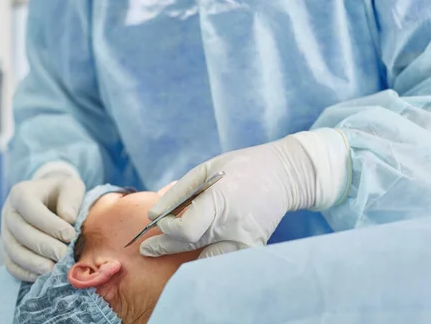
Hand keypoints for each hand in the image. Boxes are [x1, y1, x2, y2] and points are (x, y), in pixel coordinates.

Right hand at [1, 172, 84, 280]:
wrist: (50, 198)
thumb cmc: (62, 192)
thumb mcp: (71, 187)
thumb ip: (71, 198)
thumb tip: (68, 218)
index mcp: (21, 193)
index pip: (30, 209)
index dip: (49, 224)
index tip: (69, 234)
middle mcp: (9, 212)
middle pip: (20, 232)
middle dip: (43, 246)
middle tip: (63, 255)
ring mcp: (6, 232)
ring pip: (13, 251)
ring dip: (33, 262)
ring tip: (53, 269)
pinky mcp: (8, 250)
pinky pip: (11, 264)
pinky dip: (25, 272)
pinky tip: (42, 276)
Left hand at [140, 129, 348, 258]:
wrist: (283, 175)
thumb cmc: (240, 168)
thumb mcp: (205, 170)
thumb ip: (177, 194)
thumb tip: (151, 216)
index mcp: (221, 202)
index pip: (185, 230)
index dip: (167, 229)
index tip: (162, 221)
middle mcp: (233, 226)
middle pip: (190, 249)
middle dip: (164, 249)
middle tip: (147, 249)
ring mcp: (246, 241)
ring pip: (206, 263)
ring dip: (185, 260)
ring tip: (169, 254)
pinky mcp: (253, 249)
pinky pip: (223, 262)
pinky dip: (206, 261)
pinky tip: (194, 253)